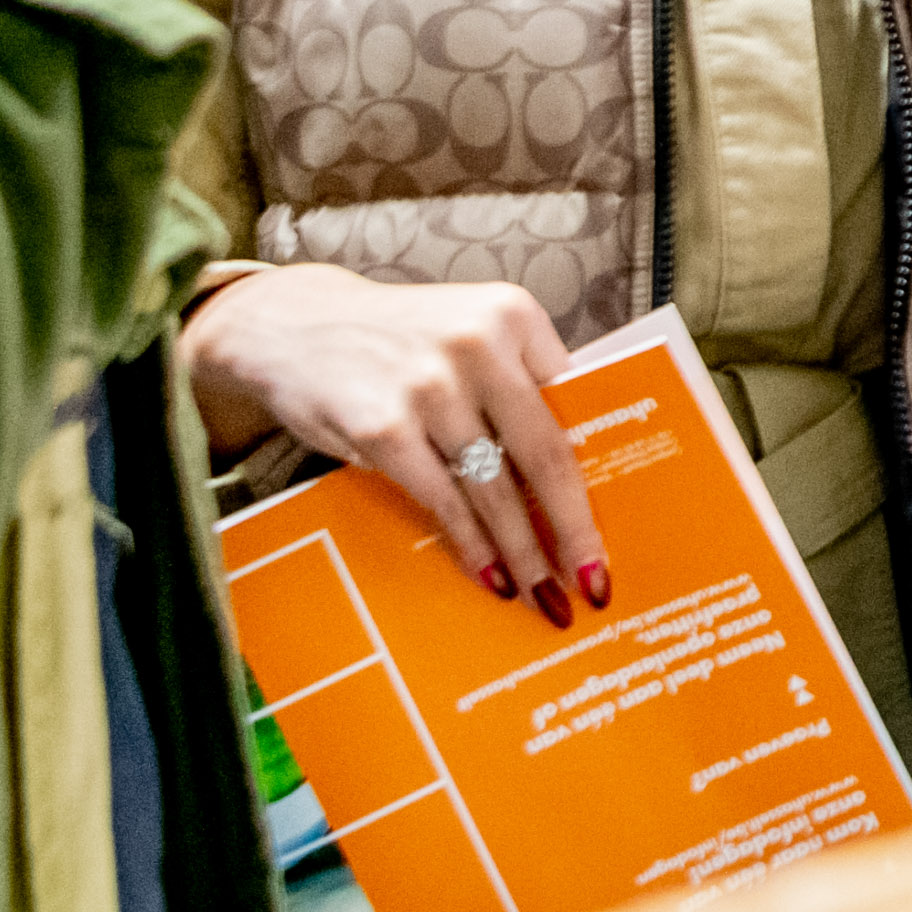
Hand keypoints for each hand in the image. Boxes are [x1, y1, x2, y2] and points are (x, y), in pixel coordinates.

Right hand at [187, 264, 608, 622]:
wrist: (294, 323)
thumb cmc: (398, 341)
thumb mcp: (467, 335)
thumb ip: (517, 385)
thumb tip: (573, 478)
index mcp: (513, 314)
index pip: (575, 408)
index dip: (602, 473)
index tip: (616, 522)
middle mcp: (477, 344)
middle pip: (546, 454)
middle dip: (574, 530)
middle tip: (593, 584)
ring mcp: (428, 387)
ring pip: (496, 489)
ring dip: (524, 552)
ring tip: (545, 597)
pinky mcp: (383, 427)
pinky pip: (443, 501)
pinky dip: (473, 545)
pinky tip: (492, 575)